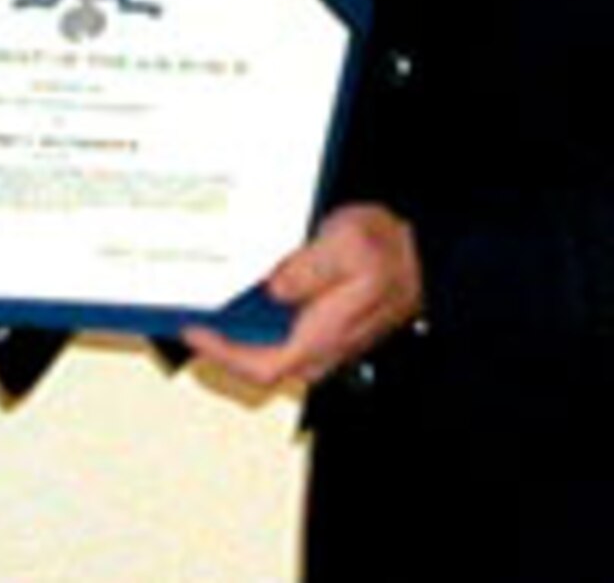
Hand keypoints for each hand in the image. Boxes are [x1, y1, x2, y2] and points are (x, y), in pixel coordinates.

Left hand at [182, 203, 422, 389]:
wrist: (424, 254)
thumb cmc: (390, 252)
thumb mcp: (348, 247)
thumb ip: (308, 269)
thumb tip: (272, 288)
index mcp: (322, 336)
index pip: (262, 367)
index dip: (222, 354)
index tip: (193, 330)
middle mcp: (320, 346)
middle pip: (258, 361)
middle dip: (220, 342)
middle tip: (189, 311)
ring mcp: (322, 338)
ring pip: (267, 347)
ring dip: (237, 328)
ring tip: (207, 299)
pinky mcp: (322, 323)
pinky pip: (280, 329)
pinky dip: (256, 314)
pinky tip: (243, 287)